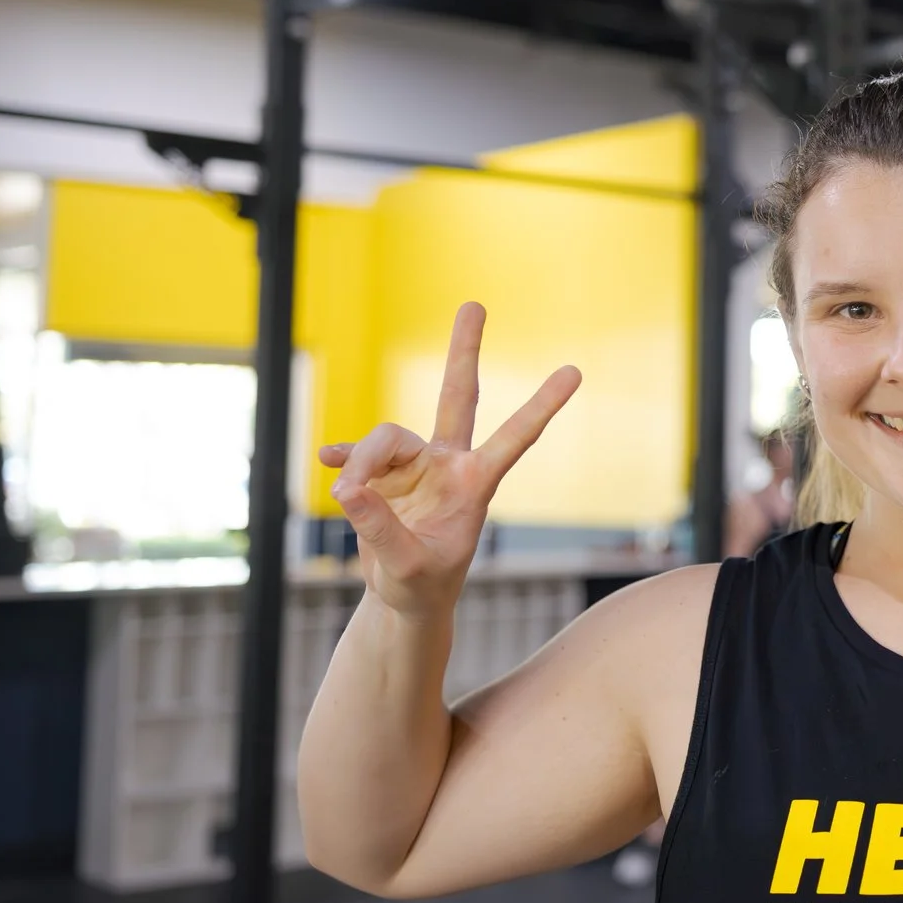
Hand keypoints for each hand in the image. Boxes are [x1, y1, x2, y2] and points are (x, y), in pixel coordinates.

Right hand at [317, 303, 580, 620]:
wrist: (404, 598)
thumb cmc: (422, 586)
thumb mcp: (407, 568)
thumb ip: (380, 529)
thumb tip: (346, 486)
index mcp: (475, 485)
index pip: (514, 439)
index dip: (541, 405)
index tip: (575, 373)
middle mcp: (447, 464)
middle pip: (456, 396)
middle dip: (463, 351)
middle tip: (475, 304)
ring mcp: (414, 465)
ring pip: (383, 439)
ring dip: (360, 463)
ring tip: (346, 497)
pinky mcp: (381, 474)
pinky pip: (356, 456)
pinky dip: (343, 459)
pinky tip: (327, 463)